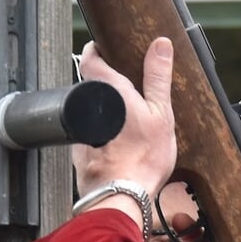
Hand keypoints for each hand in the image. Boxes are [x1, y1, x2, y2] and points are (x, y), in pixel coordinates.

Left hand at [70, 38, 177, 198]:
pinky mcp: (80, 154)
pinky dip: (101, 138)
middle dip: (104, 87)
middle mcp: (88, 109)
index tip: (102, 49)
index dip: (95, 51)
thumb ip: (158, 77)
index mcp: (108, 92)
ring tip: (125, 124)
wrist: (121, 197)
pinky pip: (89, 138)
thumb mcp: (160, 113)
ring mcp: (81, 132)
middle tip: (123, 88)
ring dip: (103, 115)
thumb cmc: (142, 159)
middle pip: (90, 88)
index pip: (90, 59)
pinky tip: (118, 148)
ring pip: (90, 114)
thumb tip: (160, 45)